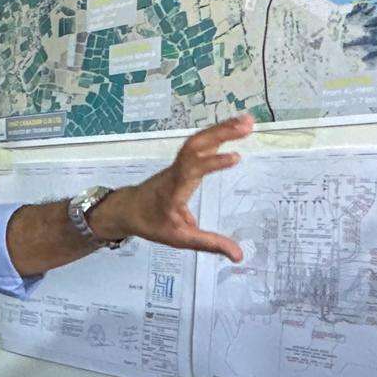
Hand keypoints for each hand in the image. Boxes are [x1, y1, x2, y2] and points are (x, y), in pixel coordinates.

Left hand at [104, 114, 252, 260]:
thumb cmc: (152, 223)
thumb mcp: (180, 239)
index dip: (213, 163)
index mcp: (174, 190)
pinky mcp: (182, 161)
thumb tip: (239, 256)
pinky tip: (236, 126)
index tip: (235, 158)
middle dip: (220, 133)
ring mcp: (178, 163)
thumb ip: (209, 244)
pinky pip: (199, 144)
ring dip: (222, 129)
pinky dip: (216, 133)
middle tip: (248, 125)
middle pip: (196, 146)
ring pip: (198, 141)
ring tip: (249, 121)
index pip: (192, 171)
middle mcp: (176, 171)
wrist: (127, 209)